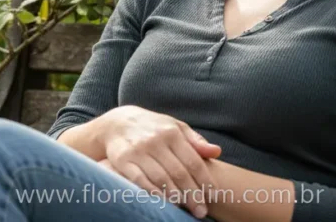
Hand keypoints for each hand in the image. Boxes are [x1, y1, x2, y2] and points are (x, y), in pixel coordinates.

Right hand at [97, 105, 220, 217]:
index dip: (205, 180)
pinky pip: (139, 180)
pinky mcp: (122, 159)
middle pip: (179, 172)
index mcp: (172, 132)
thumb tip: (217, 152)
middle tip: (201, 211)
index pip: (193, 160)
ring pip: (161, 178)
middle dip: (192, 194)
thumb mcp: (175, 127)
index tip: (214, 196)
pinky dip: (152, 192)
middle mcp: (155, 140)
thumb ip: (195, 141)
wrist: (117, 123)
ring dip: (175, 196)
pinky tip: (162, 202)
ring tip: (185, 208)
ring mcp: (138, 150)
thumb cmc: (153, 128)